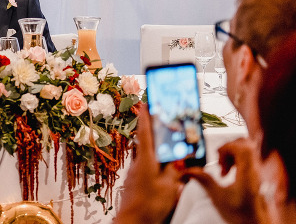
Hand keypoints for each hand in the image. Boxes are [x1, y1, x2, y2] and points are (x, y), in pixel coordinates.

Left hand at [114, 104, 182, 222]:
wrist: (132, 222)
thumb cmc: (149, 205)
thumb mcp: (170, 186)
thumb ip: (175, 170)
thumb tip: (180, 157)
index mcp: (146, 160)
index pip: (146, 132)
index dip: (146, 116)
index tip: (146, 102)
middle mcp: (139, 163)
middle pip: (147, 142)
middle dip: (153, 129)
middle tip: (160, 117)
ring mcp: (136, 173)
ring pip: (148, 155)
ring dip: (156, 147)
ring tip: (168, 144)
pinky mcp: (136, 182)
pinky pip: (148, 167)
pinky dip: (156, 163)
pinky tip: (164, 168)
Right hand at [183, 138, 268, 223]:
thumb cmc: (240, 214)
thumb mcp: (218, 197)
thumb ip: (204, 180)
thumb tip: (188, 170)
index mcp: (247, 173)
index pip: (242, 148)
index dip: (227, 147)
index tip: (217, 157)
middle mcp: (255, 171)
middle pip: (246, 145)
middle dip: (229, 148)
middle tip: (220, 161)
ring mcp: (258, 173)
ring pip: (248, 151)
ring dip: (232, 154)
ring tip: (223, 169)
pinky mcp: (257, 177)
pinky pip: (249, 160)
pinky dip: (237, 161)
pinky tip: (230, 174)